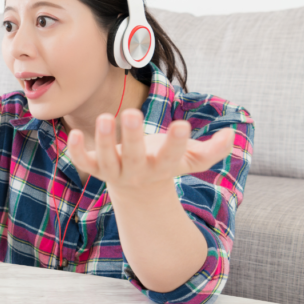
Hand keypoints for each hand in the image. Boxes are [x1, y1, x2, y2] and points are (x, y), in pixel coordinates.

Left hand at [66, 108, 235, 192]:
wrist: (139, 192)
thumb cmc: (166, 164)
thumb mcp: (190, 159)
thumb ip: (212, 150)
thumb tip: (231, 135)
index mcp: (162, 168)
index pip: (171, 156)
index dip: (176, 142)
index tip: (181, 125)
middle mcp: (136, 172)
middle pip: (133, 157)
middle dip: (132, 137)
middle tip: (130, 112)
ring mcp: (113, 171)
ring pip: (105, 159)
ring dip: (102, 140)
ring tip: (105, 117)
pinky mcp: (95, 169)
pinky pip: (83, 162)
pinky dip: (75, 151)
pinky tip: (72, 133)